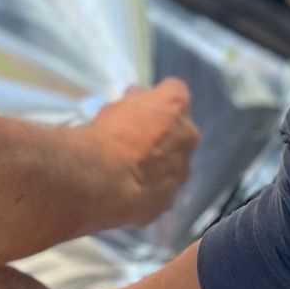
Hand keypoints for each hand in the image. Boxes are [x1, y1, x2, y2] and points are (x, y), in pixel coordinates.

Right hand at [84, 77, 196, 227]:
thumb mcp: (114, 107)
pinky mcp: (170, 199)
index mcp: (175, 105)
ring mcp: (182, 170)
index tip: (141, 103)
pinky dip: (151, 188)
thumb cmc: (107, 135)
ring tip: (131, 167)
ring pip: (175, 161)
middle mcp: (187, 135)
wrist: (102, 181)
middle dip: (163, 130)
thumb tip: (136, 96)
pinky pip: (163, 189)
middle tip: (135, 137)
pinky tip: (130, 189)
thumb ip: (133, 102)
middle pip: (180, 127)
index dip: (157, 96)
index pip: (174, 89)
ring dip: (159, 161)